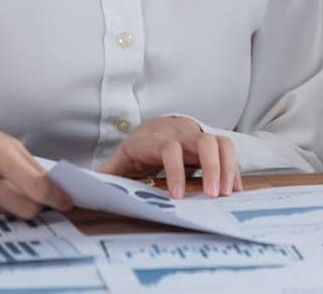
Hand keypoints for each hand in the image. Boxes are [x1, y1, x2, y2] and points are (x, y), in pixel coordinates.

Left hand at [97, 116, 240, 198]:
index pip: (170, 148)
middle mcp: (182, 134)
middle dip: (211, 168)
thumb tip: (89, 184)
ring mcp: (200, 136)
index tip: (177, 195)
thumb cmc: (142, 146)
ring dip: (227, 168)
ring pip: (221, 143)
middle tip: (212, 195)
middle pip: (203, 142)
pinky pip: (229, 150)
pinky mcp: (213, 142)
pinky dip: (233, 169)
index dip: (175, 170)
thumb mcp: (124, 156)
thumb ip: (110, 170)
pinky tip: (233, 189)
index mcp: (157, 139)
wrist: (160, 126)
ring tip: (225, 194)